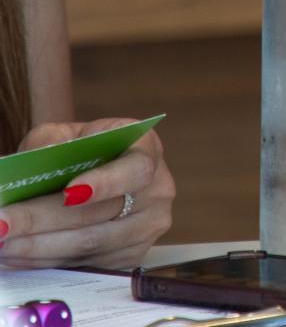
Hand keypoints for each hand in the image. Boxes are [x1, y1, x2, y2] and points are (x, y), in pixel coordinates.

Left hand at [0, 118, 174, 268]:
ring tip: (0, 240)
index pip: (135, 170)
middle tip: (2, 223)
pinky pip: (84, 263)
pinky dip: (45, 261)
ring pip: (87, 245)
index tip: (69, 193)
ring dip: (37, 247)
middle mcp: (157, 191)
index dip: (105, 183)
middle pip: (99, 215)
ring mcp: (147, 228)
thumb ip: (51, 142)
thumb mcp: (67, 134)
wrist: (99, 172)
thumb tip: (34, 164)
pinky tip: (16, 253)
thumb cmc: (83, 150)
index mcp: (147, 150)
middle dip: (42, 220)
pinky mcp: (130, 256)